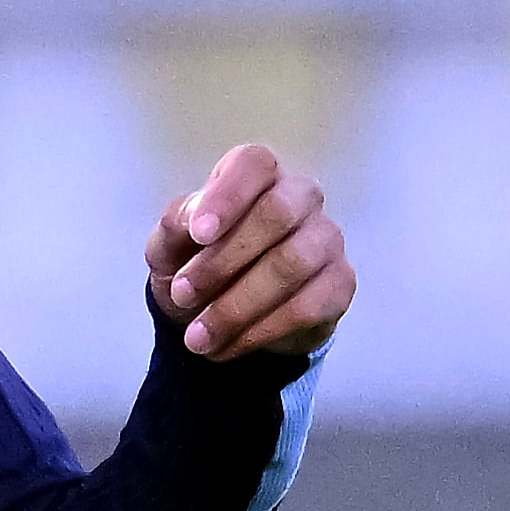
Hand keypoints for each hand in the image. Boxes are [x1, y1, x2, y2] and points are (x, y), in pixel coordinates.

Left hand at [146, 143, 352, 362]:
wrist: (219, 317)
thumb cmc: (194, 263)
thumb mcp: (169, 244)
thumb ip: (177, 223)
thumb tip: (195, 219)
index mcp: (256, 174)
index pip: (253, 164)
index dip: (227, 196)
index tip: (198, 234)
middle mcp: (300, 197)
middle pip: (277, 213)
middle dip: (223, 261)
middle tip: (182, 295)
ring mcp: (326, 239)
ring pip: (292, 264)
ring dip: (237, 305)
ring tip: (197, 336)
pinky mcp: (340, 283)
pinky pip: (308, 307)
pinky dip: (261, 330)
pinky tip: (229, 346)